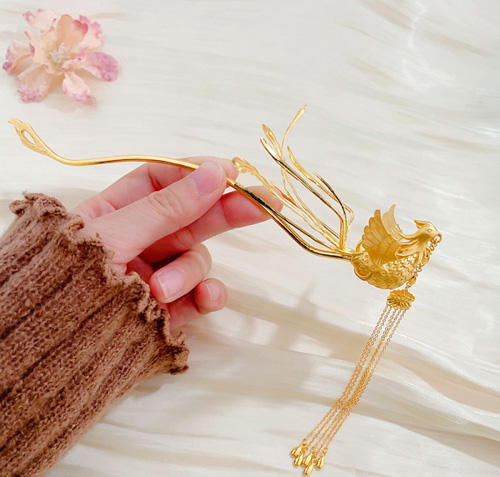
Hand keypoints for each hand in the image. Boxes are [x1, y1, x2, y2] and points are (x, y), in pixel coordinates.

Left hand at [72, 158, 279, 329]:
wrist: (48, 352)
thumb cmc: (66, 281)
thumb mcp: (113, 235)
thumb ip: (166, 208)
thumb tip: (216, 173)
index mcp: (116, 212)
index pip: (161, 181)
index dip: (196, 172)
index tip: (229, 171)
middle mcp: (140, 239)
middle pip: (193, 215)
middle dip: (228, 208)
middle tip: (268, 201)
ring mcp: (156, 273)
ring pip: (197, 258)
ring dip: (189, 271)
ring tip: (162, 289)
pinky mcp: (168, 308)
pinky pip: (200, 295)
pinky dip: (208, 295)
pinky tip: (210, 298)